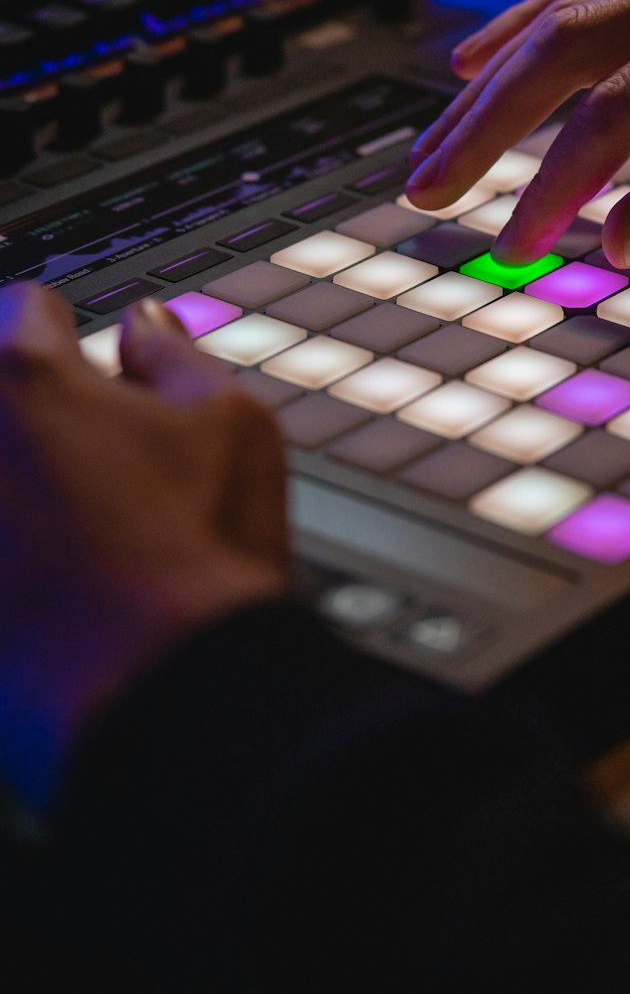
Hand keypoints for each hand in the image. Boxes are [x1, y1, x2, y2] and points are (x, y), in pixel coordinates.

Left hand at [0, 287, 286, 810]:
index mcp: (26, 372)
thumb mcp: (233, 421)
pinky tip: (29, 577)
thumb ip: (176, 355)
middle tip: (68, 459)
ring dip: (4, 479)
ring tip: (54, 526)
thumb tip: (145, 325)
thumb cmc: (203, 554)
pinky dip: (2, 555)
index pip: (24, 308)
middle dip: (18, 412)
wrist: (158, 693)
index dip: (62, 335)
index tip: (77, 366)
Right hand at [405, 0, 629, 265]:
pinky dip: (534, 29)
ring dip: (496, 76)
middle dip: (486, 123)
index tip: (517, 249)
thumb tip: (612, 240)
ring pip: (572, 12)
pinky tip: (486, 57)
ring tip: (435, 140)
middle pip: (567, 43)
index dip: (554, 183)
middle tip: (423, 189)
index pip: (617, 111)